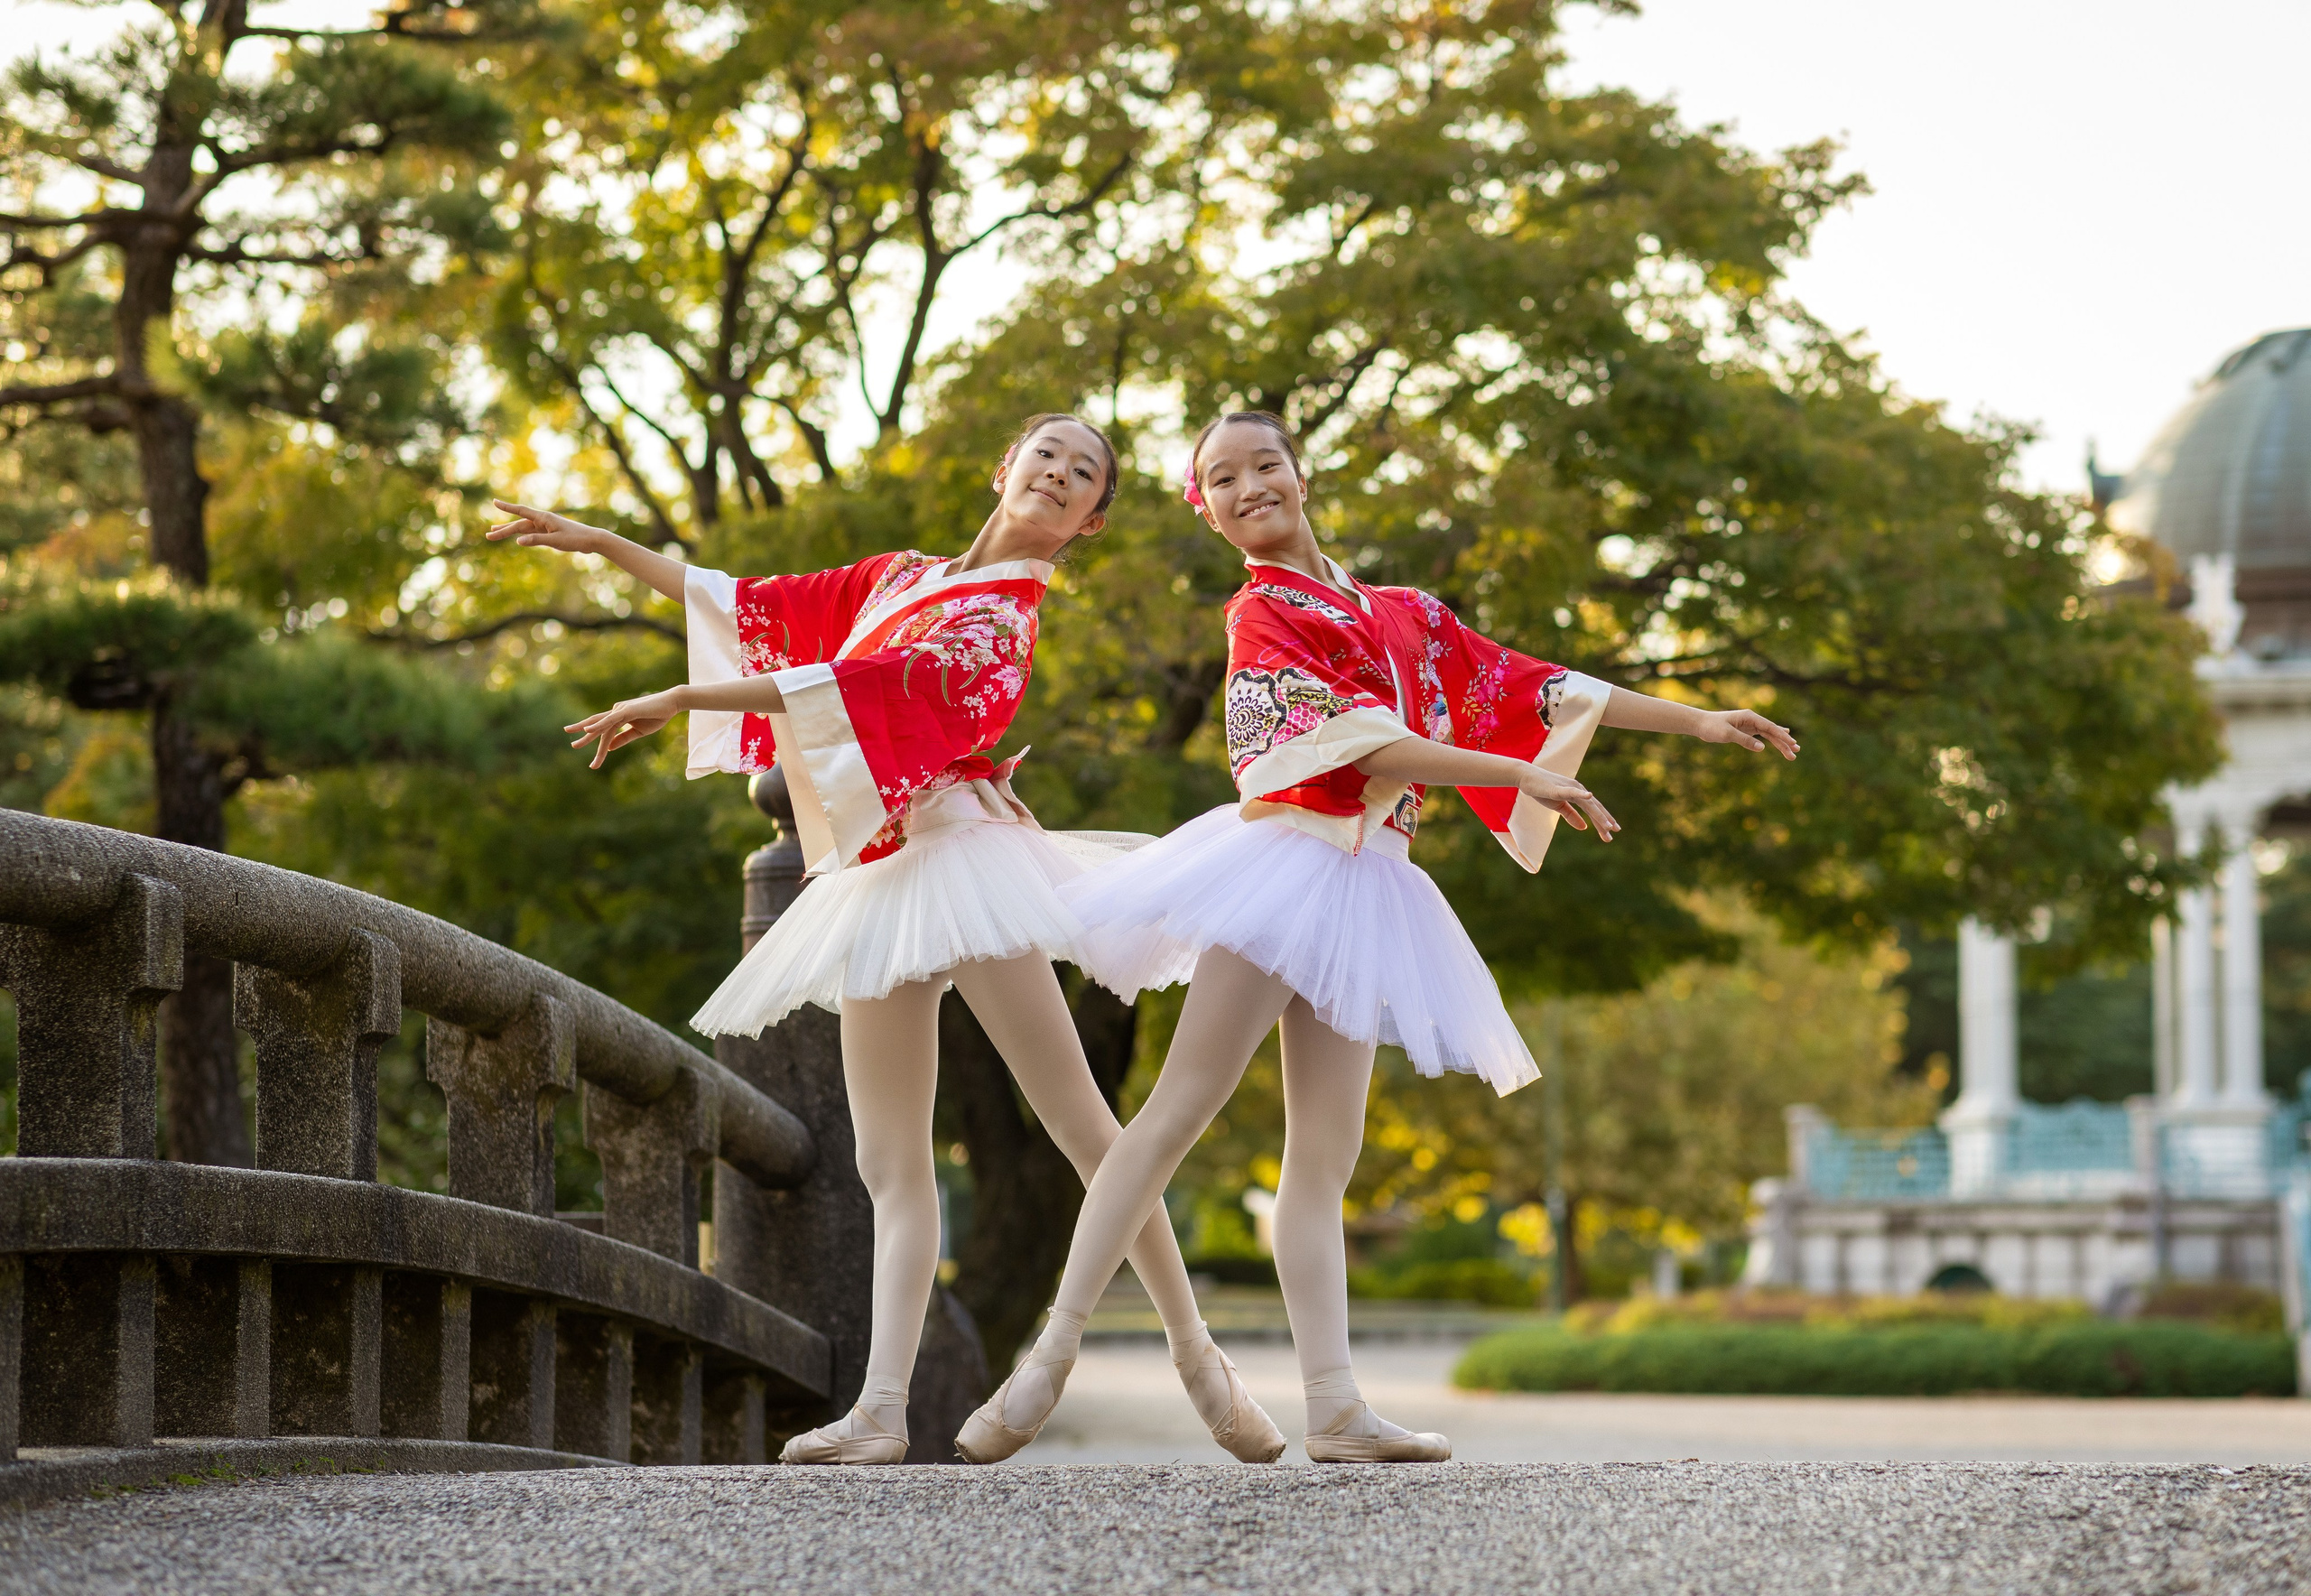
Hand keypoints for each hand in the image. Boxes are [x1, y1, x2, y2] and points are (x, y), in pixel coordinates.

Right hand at [488, 499, 600, 553]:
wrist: (591, 540)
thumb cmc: (575, 539)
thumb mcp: (555, 541)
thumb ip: (536, 540)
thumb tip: (518, 541)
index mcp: (543, 518)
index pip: (520, 511)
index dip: (507, 507)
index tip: (494, 502)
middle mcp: (542, 520)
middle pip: (518, 524)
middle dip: (503, 530)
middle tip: (488, 535)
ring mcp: (545, 527)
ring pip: (523, 529)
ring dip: (509, 532)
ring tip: (494, 533)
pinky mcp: (549, 533)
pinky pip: (531, 533)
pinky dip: (521, 535)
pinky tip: (515, 538)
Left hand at [567, 688, 682, 768]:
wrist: (671, 704)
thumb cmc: (657, 715)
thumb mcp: (639, 732)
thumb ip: (623, 739)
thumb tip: (609, 748)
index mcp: (619, 717)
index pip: (604, 732)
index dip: (597, 745)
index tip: (592, 761)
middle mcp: (616, 712)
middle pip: (596, 725)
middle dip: (584, 736)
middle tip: (573, 745)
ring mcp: (620, 710)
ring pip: (601, 726)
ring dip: (588, 736)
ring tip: (575, 744)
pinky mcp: (626, 711)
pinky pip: (609, 720)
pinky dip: (598, 725)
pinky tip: (588, 729)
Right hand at [1519, 765, 1619, 840]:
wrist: (1526, 777)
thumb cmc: (1542, 790)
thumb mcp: (1558, 806)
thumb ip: (1571, 816)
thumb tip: (1584, 827)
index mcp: (1578, 795)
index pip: (1594, 809)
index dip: (1603, 820)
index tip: (1612, 832)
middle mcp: (1578, 789)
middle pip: (1594, 808)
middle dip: (1604, 820)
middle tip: (1614, 833)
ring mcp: (1569, 787)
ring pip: (1587, 803)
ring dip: (1599, 814)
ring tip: (1608, 825)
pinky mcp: (1558, 788)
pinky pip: (1571, 792)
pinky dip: (1581, 794)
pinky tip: (1589, 796)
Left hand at [1700, 709, 1798, 759]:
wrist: (1701, 724)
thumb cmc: (1712, 727)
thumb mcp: (1727, 734)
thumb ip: (1744, 740)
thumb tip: (1762, 748)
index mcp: (1749, 717)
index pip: (1770, 727)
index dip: (1782, 736)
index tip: (1792, 743)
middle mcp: (1752, 719)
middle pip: (1772, 731)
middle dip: (1784, 742)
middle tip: (1796, 752)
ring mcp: (1750, 724)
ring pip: (1769, 734)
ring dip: (1780, 743)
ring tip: (1793, 752)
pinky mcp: (1747, 730)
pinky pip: (1763, 735)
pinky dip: (1773, 739)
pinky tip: (1782, 740)